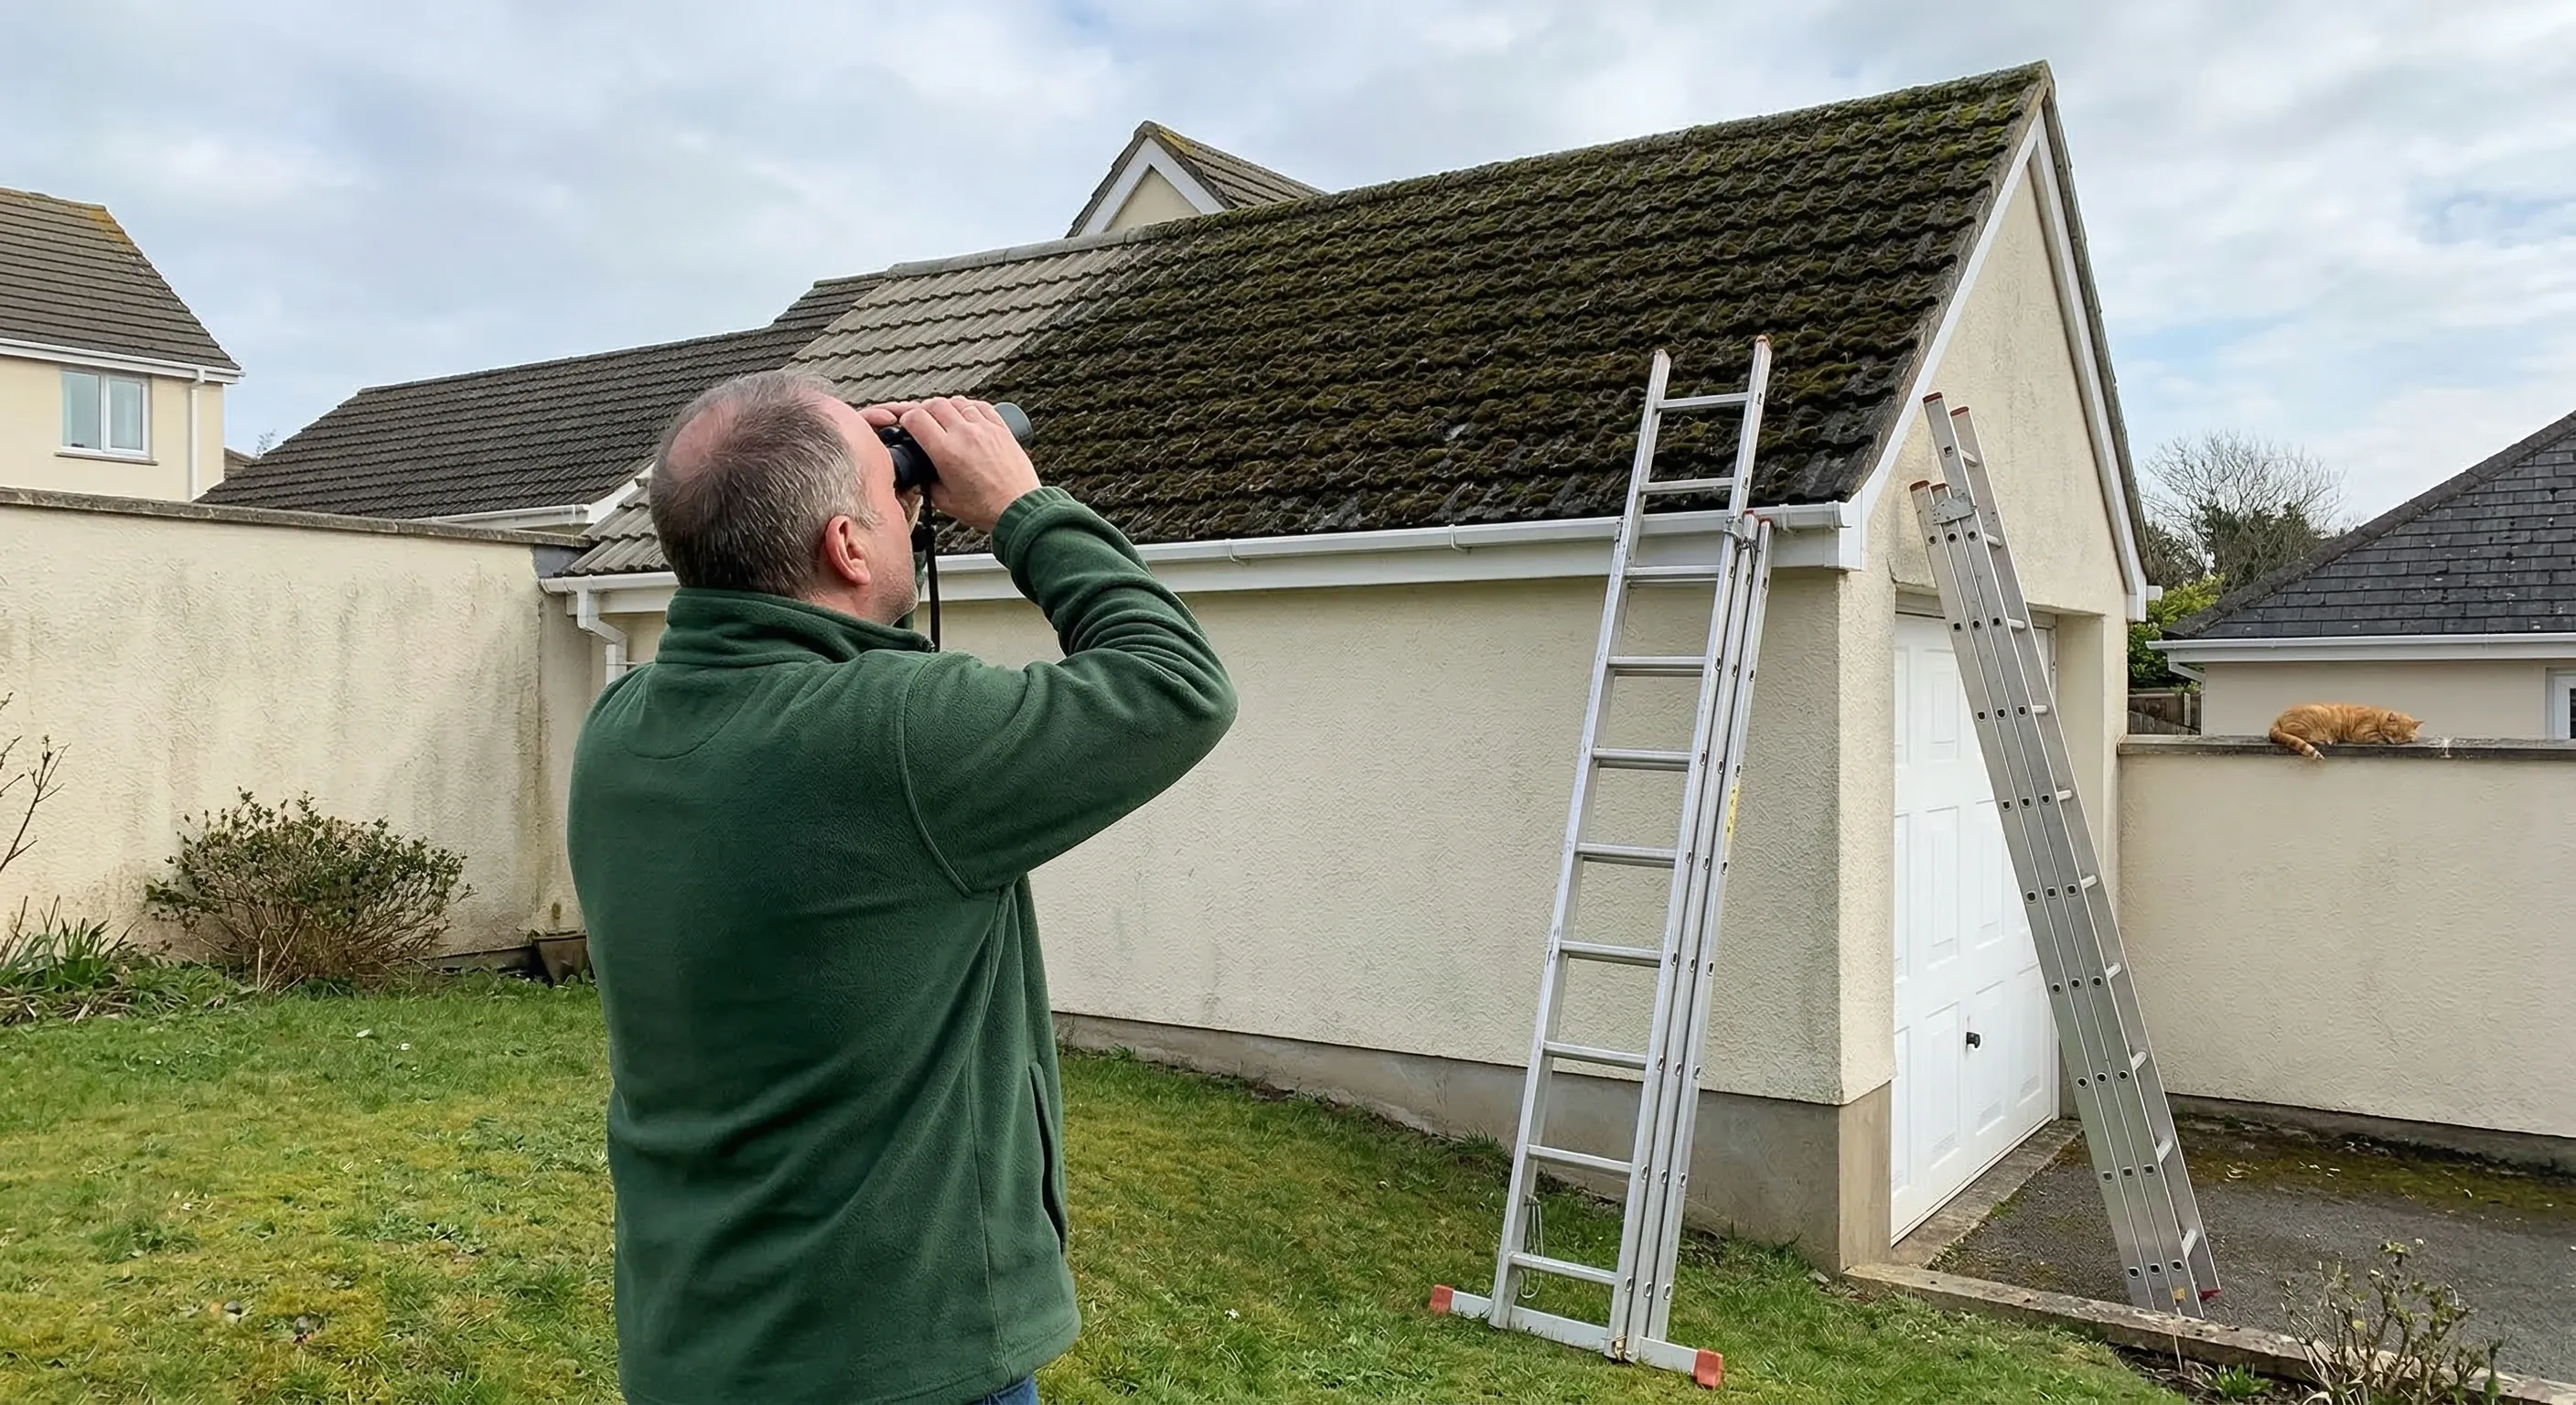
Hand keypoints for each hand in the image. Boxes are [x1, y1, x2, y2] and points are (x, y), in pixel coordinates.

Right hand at [859, 397, 1039, 534]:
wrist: (1019, 510)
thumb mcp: (945, 501)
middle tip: (923, 421)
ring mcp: (985, 429)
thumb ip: (928, 484)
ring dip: (947, 408)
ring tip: (944, 419)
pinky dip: (970, 407)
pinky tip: (967, 415)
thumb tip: (922, 475)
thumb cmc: (987, 508)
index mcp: (946, 452)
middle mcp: (965, 434)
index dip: (906, 419)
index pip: (916, 418)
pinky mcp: (1002, 429)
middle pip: (935, 404)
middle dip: (924, 410)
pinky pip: (982, 406)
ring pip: (958, 401)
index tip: (907, 426)